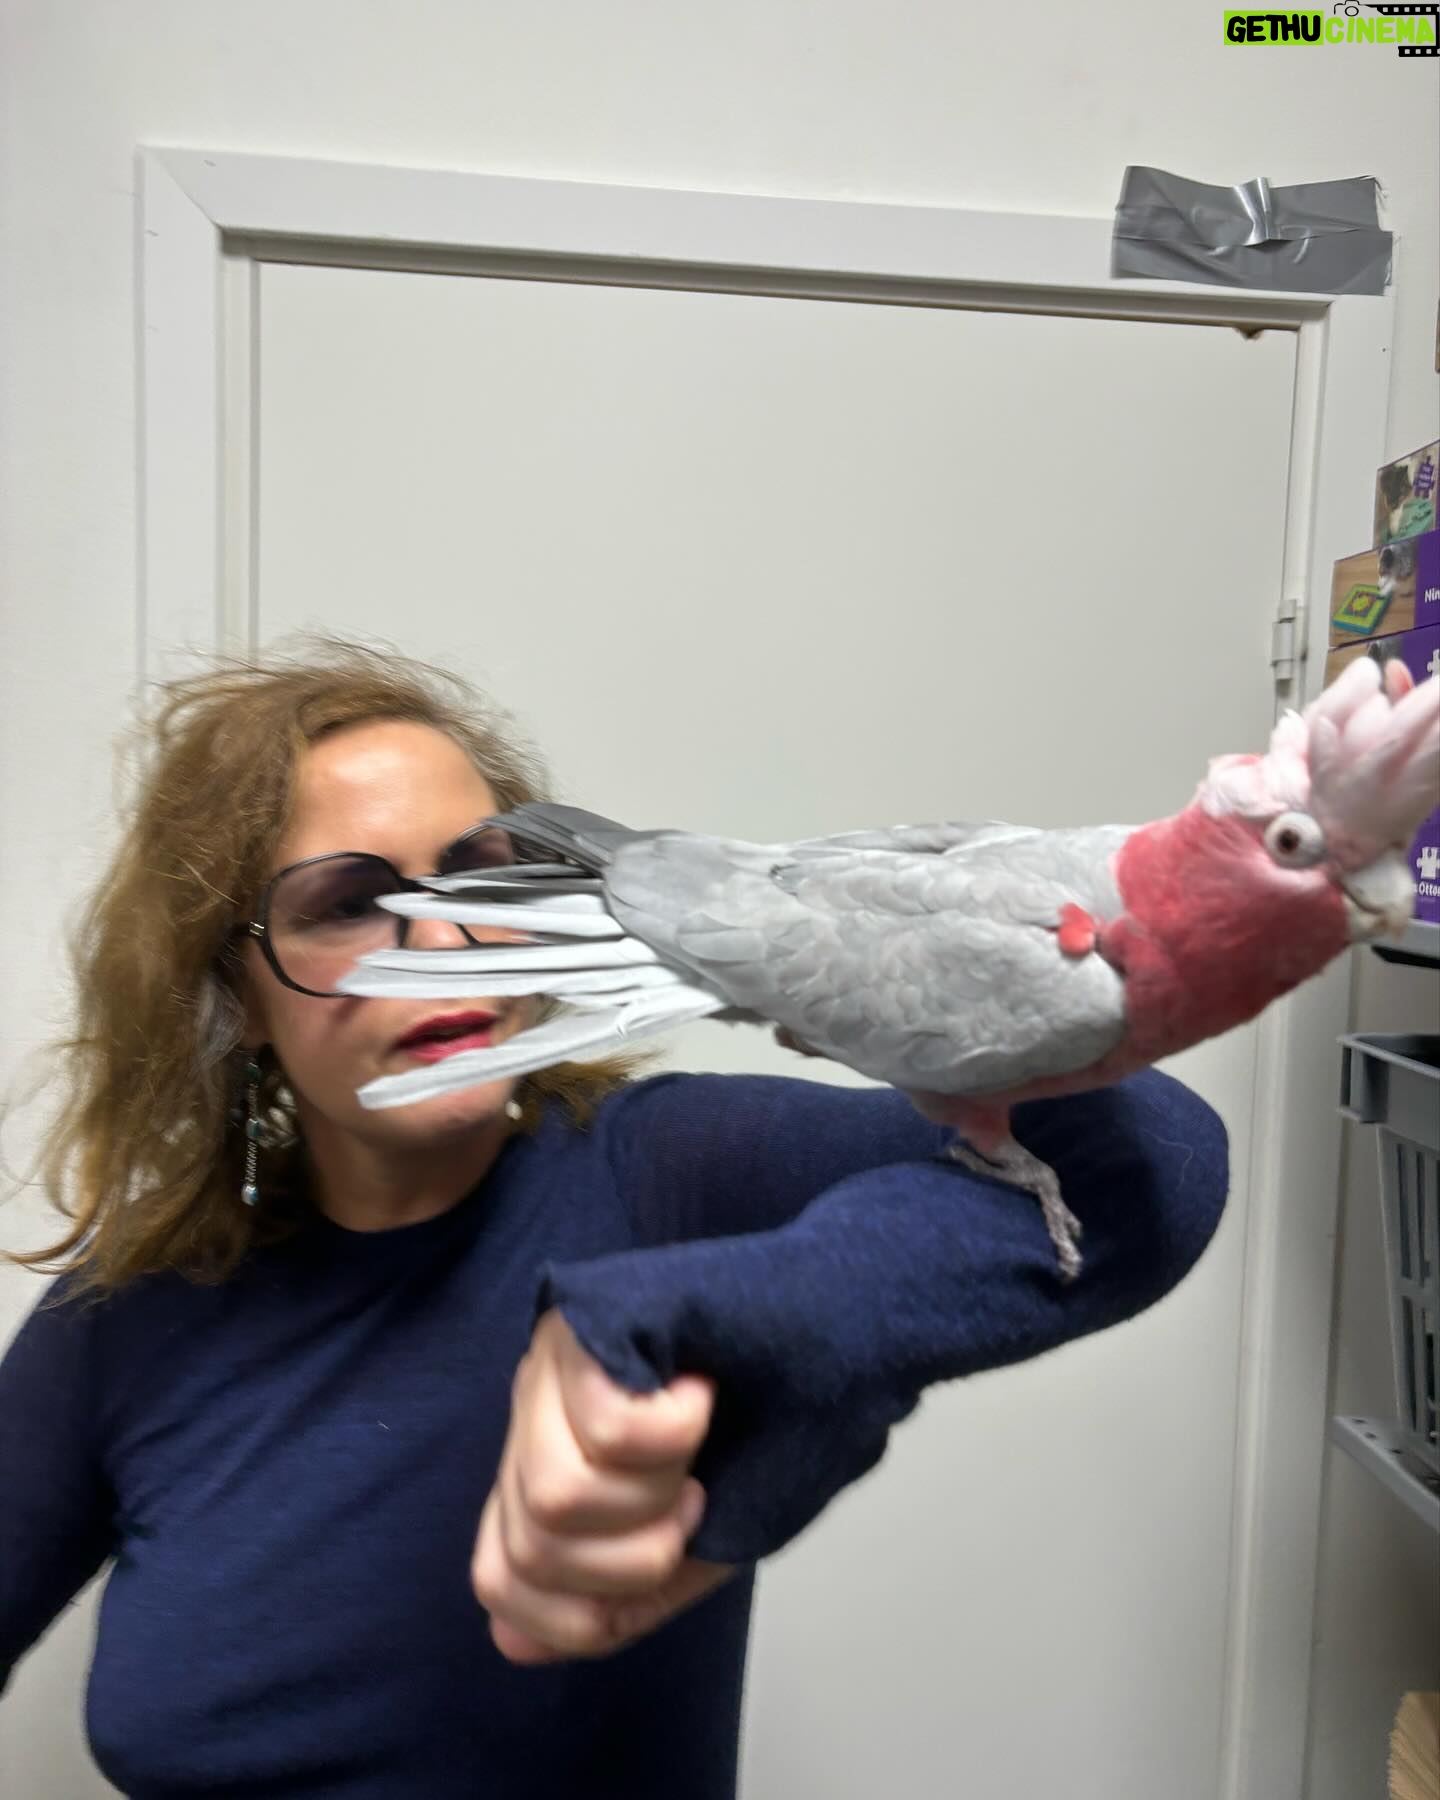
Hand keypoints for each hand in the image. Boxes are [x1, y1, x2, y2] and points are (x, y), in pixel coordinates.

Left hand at [473, 1307, 734, 1663]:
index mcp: (544, 1465)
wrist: (829, 1326)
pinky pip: (609, 1430)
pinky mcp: (589, 1320)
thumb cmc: (761, 1430)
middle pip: (532, 1549)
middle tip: (693, 1497)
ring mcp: (550, 1361)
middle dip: (637, 1557)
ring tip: (696, 1448)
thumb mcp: (684, 1541)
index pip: (498, 1579)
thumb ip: (609, 1596)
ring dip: (656, 1494)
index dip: (579, 1612)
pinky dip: (678, 1432)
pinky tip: (701, 1391)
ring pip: (558, 1496)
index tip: (663, 1564)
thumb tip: (511, 1641)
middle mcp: (529, 1412)